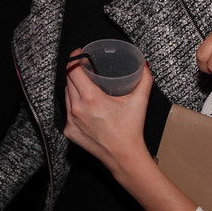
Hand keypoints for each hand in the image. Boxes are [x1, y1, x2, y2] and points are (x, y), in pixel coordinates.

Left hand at [63, 51, 153, 178]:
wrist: (124, 157)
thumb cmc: (130, 130)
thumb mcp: (139, 101)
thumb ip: (144, 79)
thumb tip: (144, 65)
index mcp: (91, 98)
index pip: (73, 70)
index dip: (74, 58)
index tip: (79, 53)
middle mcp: (77, 109)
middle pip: (68, 81)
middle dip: (74, 71)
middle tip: (84, 67)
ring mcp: (71, 121)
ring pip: (66, 95)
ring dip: (73, 86)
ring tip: (84, 83)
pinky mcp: (69, 131)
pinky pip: (67, 111)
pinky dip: (73, 104)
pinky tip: (83, 104)